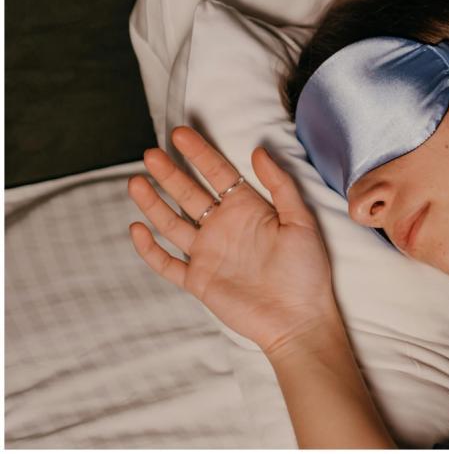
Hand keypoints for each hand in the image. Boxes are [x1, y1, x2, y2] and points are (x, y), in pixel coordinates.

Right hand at [127, 126, 337, 354]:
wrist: (299, 319)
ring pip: (172, 223)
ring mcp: (209, 253)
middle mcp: (225, 228)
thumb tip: (259, 150)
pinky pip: (167, 263)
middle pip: (190, 193)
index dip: (199, 153)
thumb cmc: (307, 271)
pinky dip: (150, 248)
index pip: (218, 173)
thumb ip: (280, 185)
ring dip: (154, 203)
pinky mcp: (198, 280)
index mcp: (249, 210)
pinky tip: (137, 228)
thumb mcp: (301, 221)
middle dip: (170, 173)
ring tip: (136, 181)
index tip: (180, 133)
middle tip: (151, 153)